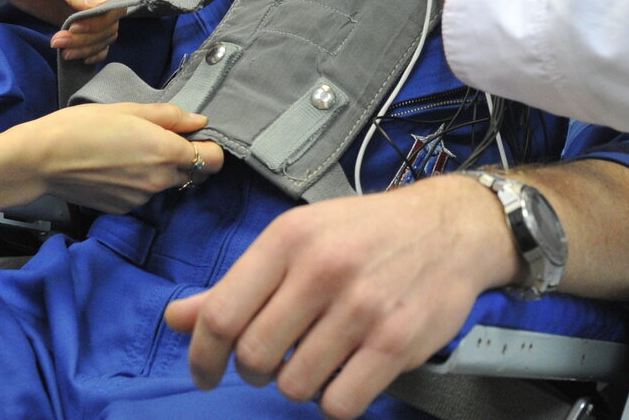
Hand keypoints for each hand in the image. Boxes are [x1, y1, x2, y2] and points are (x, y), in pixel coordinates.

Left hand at [0, 0, 123, 62]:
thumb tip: (100, 6)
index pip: (115, 4)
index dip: (100, 20)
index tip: (75, 26)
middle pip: (109, 25)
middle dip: (88, 38)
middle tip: (60, 40)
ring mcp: (82, 10)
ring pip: (100, 37)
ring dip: (84, 47)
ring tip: (60, 48)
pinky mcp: (68, 21)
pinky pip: (87, 42)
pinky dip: (85, 52)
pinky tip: (72, 56)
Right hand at [13, 102, 223, 213]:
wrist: (43, 160)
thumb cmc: (84, 126)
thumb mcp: (129, 109)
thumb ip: (170, 117)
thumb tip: (200, 121)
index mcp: (165, 152)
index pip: (214, 160)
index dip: (210, 147)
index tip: (195, 136)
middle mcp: (159, 181)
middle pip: (194, 174)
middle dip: (187, 159)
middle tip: (161, 140)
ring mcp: (141, 199)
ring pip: (166, 184)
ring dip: (159, 171)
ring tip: (128, 151)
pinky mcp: (123, 209)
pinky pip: (143, 195)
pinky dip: (137, 183)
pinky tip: (114, 167)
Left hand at [163, 174, 518, 418]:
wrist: (451, 227)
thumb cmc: (367, 233)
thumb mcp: (298, 239)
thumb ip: (237, 283)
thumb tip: (177, 317)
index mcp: (289, 238)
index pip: (221, 314)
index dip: (202, 355)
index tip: (206, 371)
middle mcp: (323, 269)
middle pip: (254, 355)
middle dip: (254, 370)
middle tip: (271, 362)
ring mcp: (362, 307)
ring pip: (295, 384)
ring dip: (298, 384)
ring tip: (317, 358)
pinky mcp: (396, 342)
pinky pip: (340, 403)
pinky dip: (335, 400)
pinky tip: (345, 374)